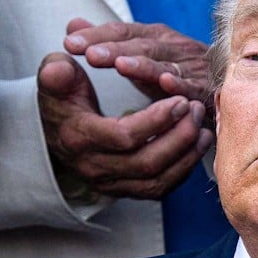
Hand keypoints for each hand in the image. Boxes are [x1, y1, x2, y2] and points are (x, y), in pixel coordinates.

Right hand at [38, 53, 213, 200]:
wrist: (57, 128)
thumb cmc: (63, 97)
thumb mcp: (55, 78)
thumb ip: (57, 72)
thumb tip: (60, 67)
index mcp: (79, 138)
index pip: (124, 136)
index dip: (157, 119)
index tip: (180, 99)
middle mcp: (94, 167)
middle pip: (147, 163)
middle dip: (179, 136)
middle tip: (195, 109)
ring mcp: (111, 183)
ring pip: (157, 180)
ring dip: (186, 155)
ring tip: (203, 126)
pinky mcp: (125, 189)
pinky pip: (160, 188)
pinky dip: (183, 169)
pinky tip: (197, 145)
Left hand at [64, 18, 211, 102]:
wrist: (226, 85)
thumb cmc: (176, 71)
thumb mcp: (138, 56)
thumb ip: (106, 41)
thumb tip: (72, 24)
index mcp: (155, 37)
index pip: (122, 32)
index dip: (97, 36)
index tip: (70, 43)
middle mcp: (174, 46)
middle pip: (142, 45)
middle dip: (115, 49)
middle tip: (90, 54)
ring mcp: (193, 66)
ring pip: (165, 64)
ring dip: (144, 65)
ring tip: (121, 65)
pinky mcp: (208, 88)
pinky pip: (194, 86)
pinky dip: (181, 84)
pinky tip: (166, 83)